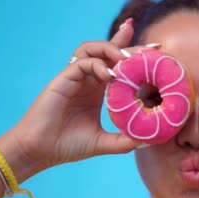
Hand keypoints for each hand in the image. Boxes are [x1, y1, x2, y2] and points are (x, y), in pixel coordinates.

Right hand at [0, 23, 143, 179]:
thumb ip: (124, 141)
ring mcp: (75, 78)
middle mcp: (88, 81)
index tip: (157, 52)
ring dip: (112, 50)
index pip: (117, 66)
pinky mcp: (63, 79)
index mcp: (97, 91)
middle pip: (109, 52)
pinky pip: (82, 62)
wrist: (40, 151)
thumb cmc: (66, 146)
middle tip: (152, 48)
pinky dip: (97, 65)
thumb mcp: (103, 143)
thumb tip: (148, 141)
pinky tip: (110, 76)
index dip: (134, 56)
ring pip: (94, 50)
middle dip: (129, 45)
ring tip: (128, 60)